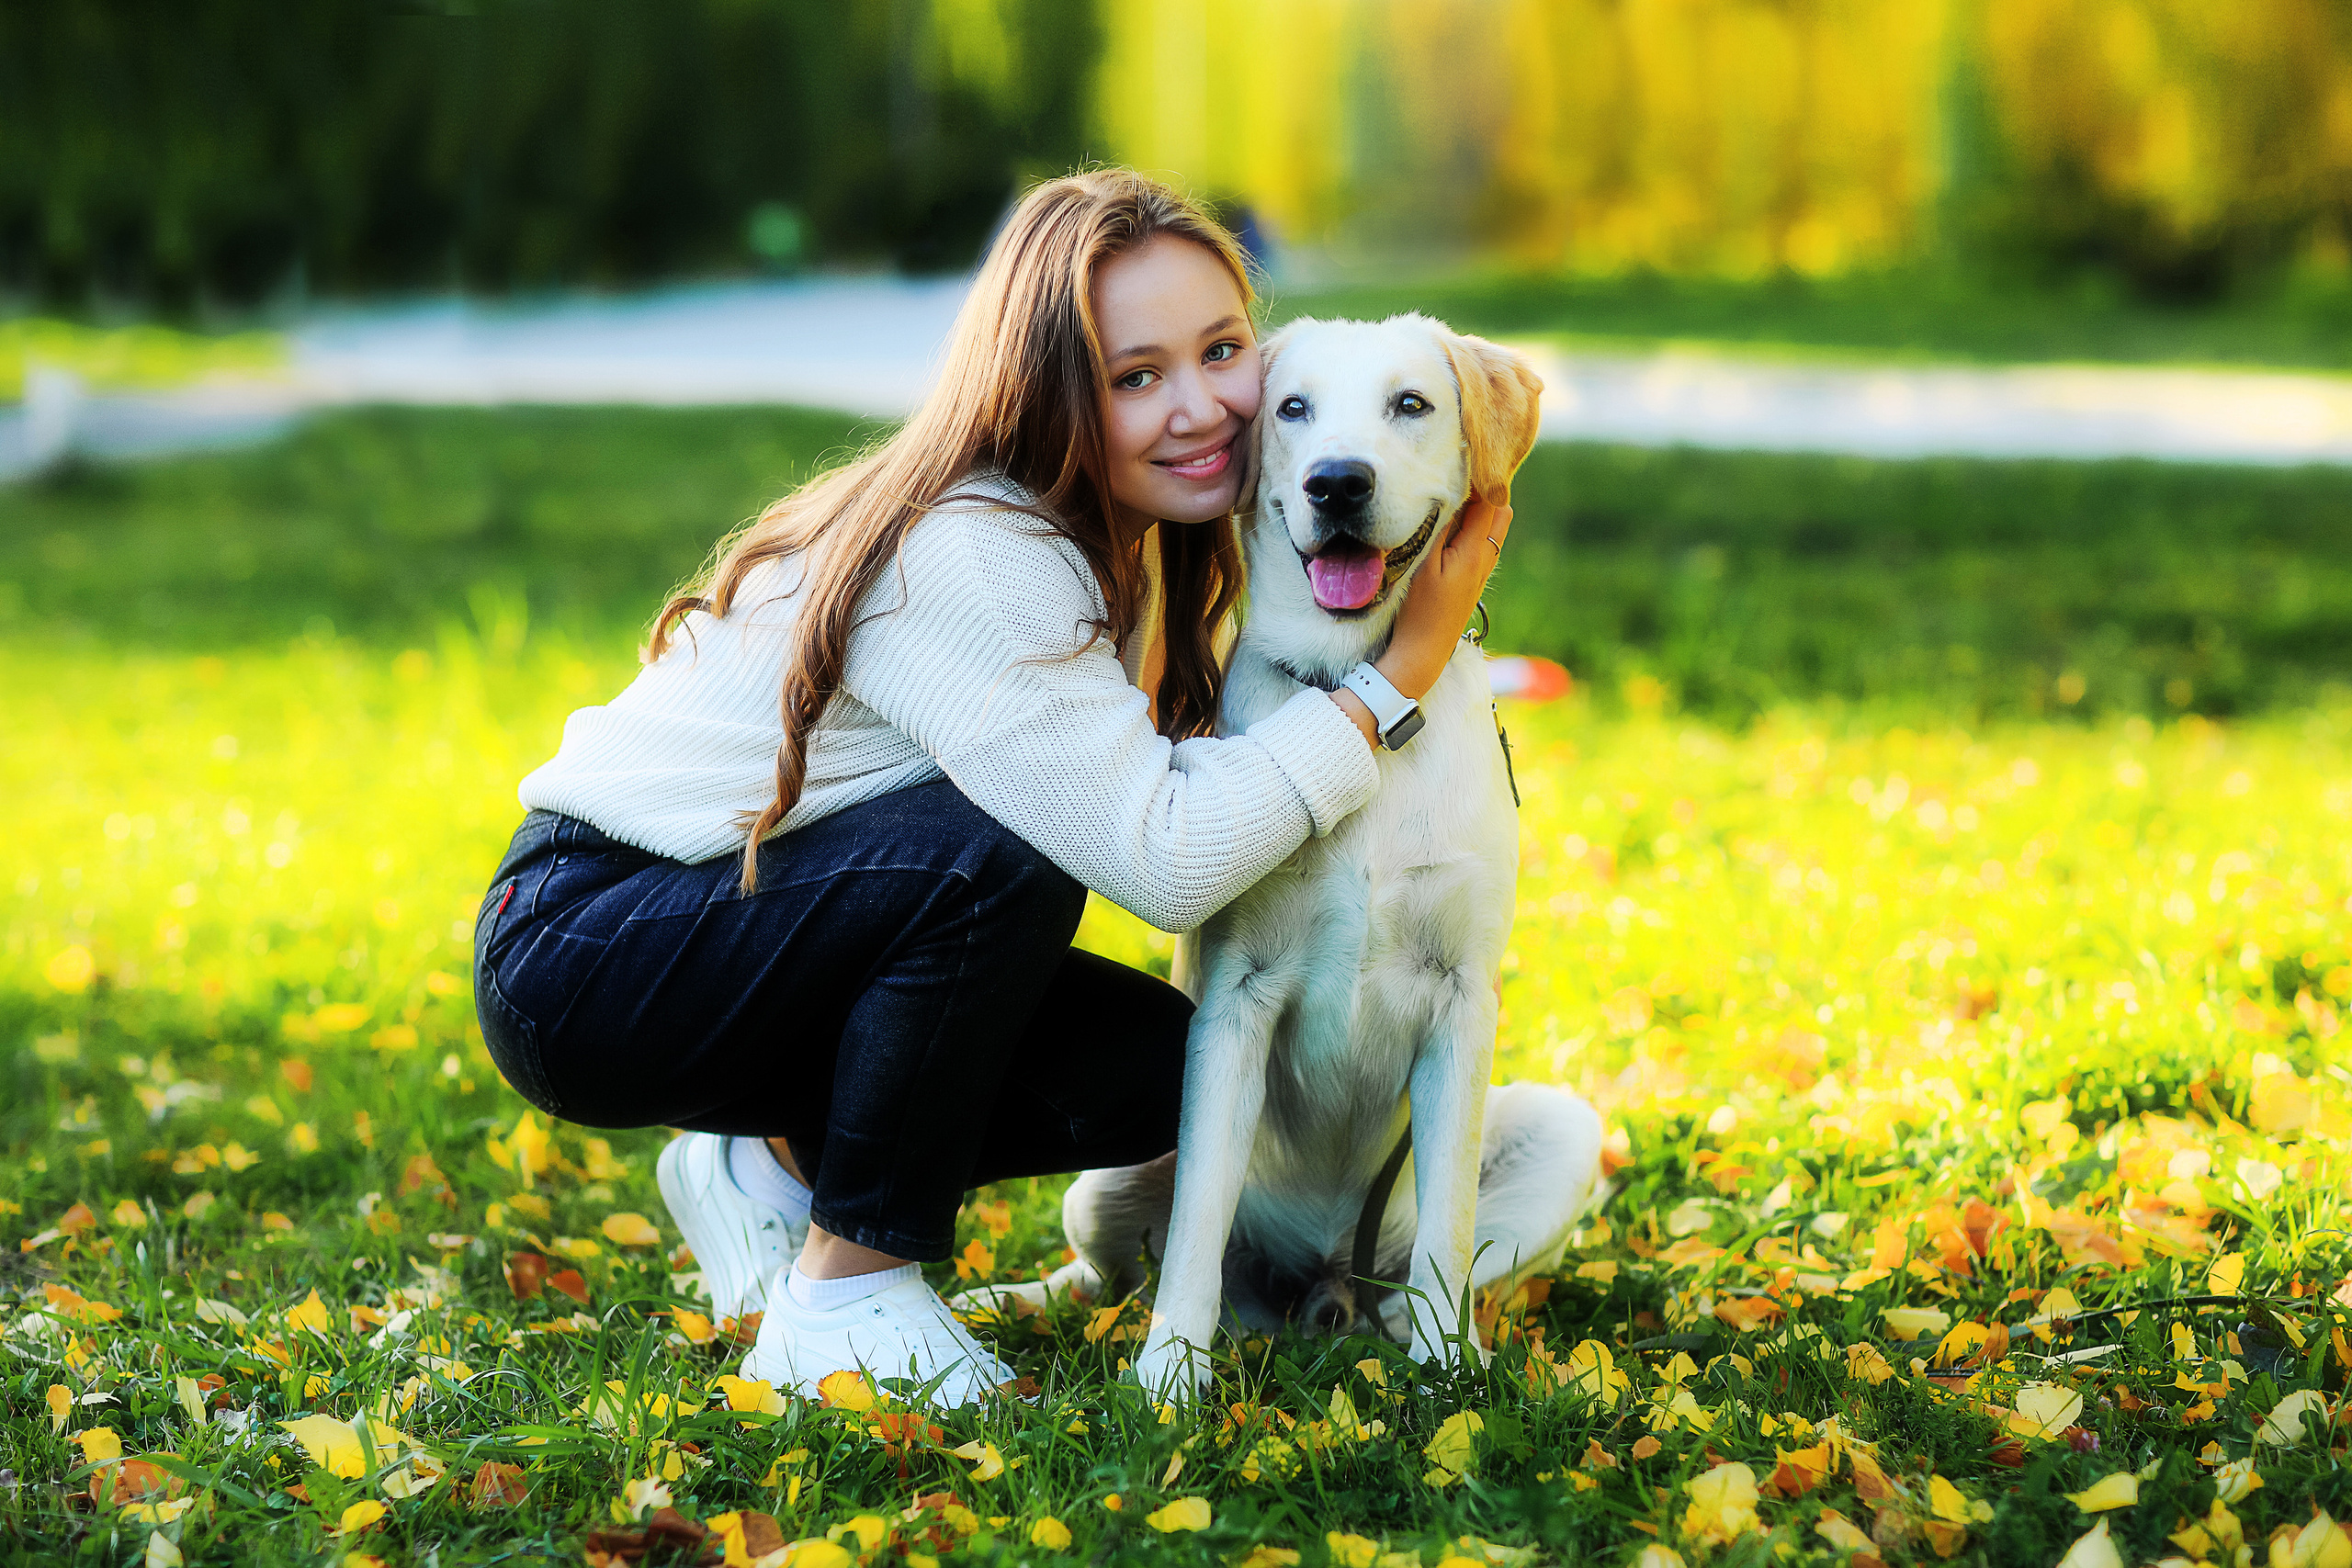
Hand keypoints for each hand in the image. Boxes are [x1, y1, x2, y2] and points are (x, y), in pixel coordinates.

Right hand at [1380, 494, 1512, 698]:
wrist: (1423, 652)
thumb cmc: (1419, 609)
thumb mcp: (1424, 564)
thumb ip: (1439, 527)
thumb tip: (1449, 493)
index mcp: (1476, 551)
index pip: (1489, 501)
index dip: (1479, 477)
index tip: (1460, 458)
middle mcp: (1486, 558)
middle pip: (1499, 511)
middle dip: (1485, 490)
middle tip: (1458, 476)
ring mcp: (1481, 570)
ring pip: (1492, 527)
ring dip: (1479, 509)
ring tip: (1454, 497)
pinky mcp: (1473, 580)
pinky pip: (1482, 542)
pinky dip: (1473, 526)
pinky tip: (1451, 526)